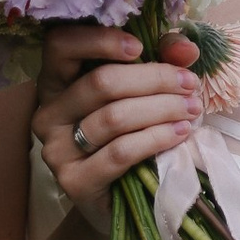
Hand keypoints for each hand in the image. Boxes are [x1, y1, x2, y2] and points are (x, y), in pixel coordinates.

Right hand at [31, 22, 200, 229]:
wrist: (121, 199)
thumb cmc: (131, 133)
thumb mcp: (144, 88)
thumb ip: (162, 60)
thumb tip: (187, 48)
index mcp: (57, 81)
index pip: (60, 45)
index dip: (99, 40)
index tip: (139, 47)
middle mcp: (48, 112)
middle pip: (100, 82)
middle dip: (154, 79)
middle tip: (189, 84)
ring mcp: (56, 149)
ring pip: (113, 117)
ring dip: (161, 109)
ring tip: (191, 109)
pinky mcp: (73, 181)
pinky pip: (119, 152)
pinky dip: (155, 139)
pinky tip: (179, 133)